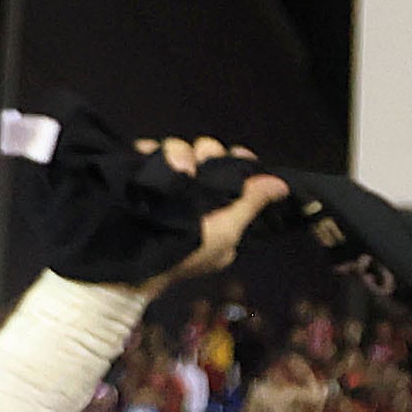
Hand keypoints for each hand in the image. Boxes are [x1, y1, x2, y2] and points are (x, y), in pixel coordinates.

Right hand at [136, 137, 286, 290]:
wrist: (130, 262)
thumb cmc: (185, 256)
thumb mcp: (225, 233)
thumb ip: (251, 205)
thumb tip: (281, 186)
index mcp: (221, 207)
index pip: (235, 171)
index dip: (237, 159)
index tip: (236, 154)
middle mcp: (196, 193)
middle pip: (208, 154)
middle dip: (208, 153)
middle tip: (200, 165)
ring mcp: (169, 185)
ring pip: (180, 149)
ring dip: (178, 152)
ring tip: (177, 168)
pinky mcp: (142, 177)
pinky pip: (148, 152)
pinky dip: (148, 150)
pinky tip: (147, 156)